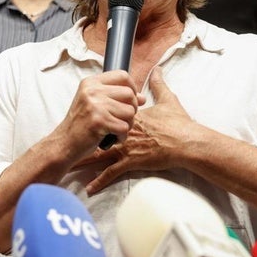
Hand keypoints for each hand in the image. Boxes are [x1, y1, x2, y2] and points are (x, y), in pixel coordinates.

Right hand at [56, 70, 144, 160]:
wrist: (64, 143)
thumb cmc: (81, 124)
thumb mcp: (95, 104)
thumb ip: (117, 97)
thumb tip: (142, 98)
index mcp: (91, 83)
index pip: (122, 75)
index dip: (132, 88)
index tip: (129, 100)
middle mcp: (92, 91)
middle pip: (129, 94)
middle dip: (132, 109)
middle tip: (122, 119)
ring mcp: (95, 105)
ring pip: (130, 111)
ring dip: (127, 124)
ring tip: (116, 129)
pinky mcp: (98, 121)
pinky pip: (124, 127)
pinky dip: (122, 136)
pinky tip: (113, 138)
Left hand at [82, 67, 196, 193]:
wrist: (186, 142)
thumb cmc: (178, 123)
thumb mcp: (168, 99)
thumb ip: (159, 84)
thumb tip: (157, 69)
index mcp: (130, 116)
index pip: (109, 114)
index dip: (98, 116)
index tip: (85, 118)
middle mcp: (124, 131)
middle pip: (99, 134)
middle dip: (85, 138)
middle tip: (69, 142)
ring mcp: (126, 147)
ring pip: (100, 155)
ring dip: (85, 161)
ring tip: (71, 165)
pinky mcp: (131, 162)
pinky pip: (111, 173)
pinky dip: (99, 181)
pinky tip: (89, 188)